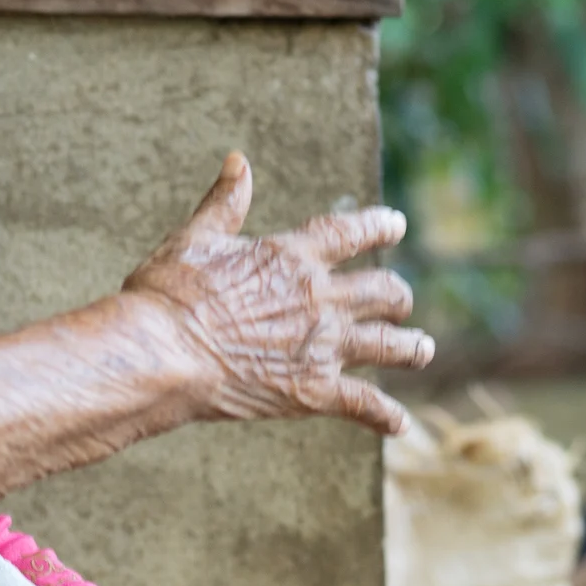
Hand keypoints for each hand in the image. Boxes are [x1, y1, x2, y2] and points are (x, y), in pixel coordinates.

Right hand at [124, 152, 432, 436]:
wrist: (164, 354)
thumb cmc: (169, 295)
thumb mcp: (195, 238)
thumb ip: (225, 202)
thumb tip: (239, 161)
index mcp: (293, 256)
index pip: (350, 233)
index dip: (378, 226)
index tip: (397, 224)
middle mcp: (320, 298)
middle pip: (382, 292)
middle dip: (396, 296)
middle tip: (400, 302)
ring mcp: (322, 346)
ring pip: (388, 345)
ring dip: (410, 347)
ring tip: (422, 349)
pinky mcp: (314, 392)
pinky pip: (365, 403)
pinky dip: (386, 414)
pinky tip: (400, 424)